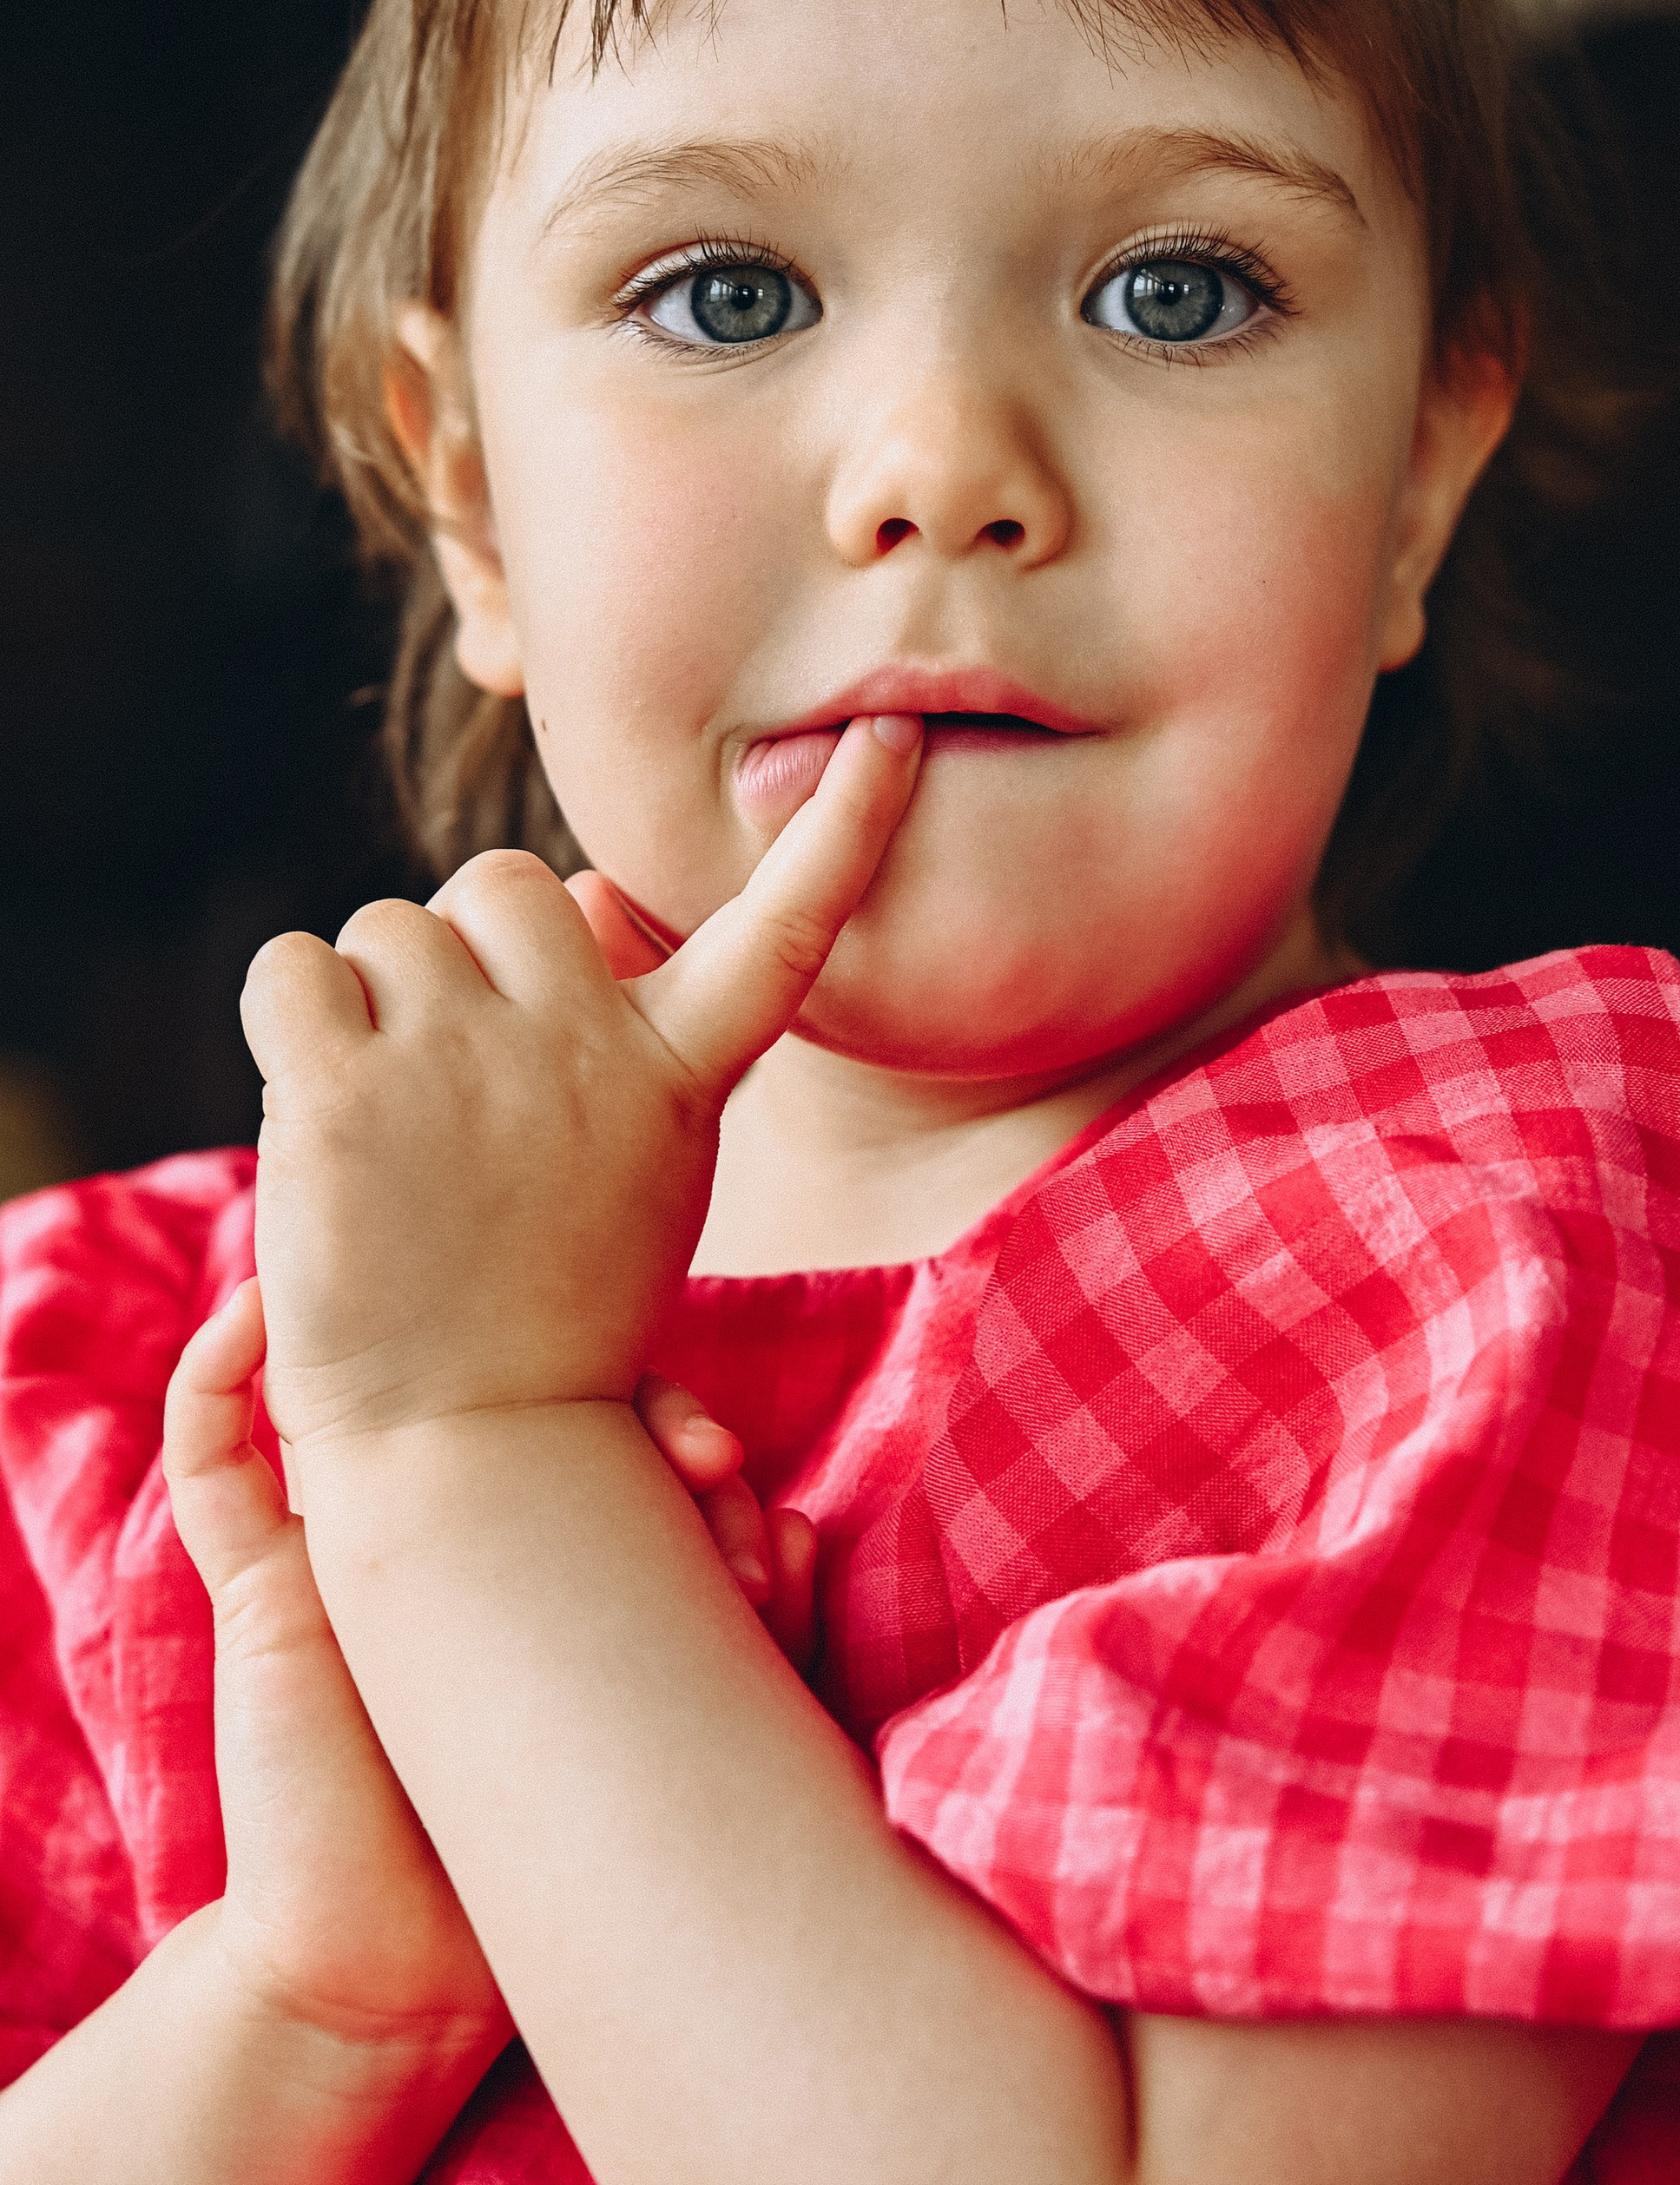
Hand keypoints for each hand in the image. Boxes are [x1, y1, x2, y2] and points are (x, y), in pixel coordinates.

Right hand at [166, 1287, 819, 2044]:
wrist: (408, 1976)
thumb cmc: (541, 1852)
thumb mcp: (654, 1724)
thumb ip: (728, 1634)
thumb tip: (795, 1528)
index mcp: (536, 1549)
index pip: (608, 1433)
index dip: (684, 1438)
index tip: (749, 1499)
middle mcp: (446, 1528)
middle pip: (512, 1399)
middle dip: (625, 1401)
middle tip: (708, 1458)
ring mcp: (348, 1547)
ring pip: (368, 1399)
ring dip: (433, 1346)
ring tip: (529, 1353)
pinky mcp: (260, 1591)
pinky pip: (213, 1464)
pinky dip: (216, 1374)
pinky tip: (253, 1308)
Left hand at [241, 714, 920, 1455]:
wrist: (459, 1450)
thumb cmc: (546, 1310)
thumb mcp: (639, 1168)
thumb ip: (616, 1035)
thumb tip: (568, 890)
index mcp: (674, 1073)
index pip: (786, 927)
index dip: (846, 824)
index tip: (885, 734)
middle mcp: (582, 1047)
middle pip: (501, 885)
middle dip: (462, 954)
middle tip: (452, 1072)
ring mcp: (463, 1063)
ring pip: (386, 931)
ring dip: (369, 1004)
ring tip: (391, 1126)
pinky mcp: (344, 1095)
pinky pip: (293, 968)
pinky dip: (289, 1018)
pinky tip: (318, 1105)